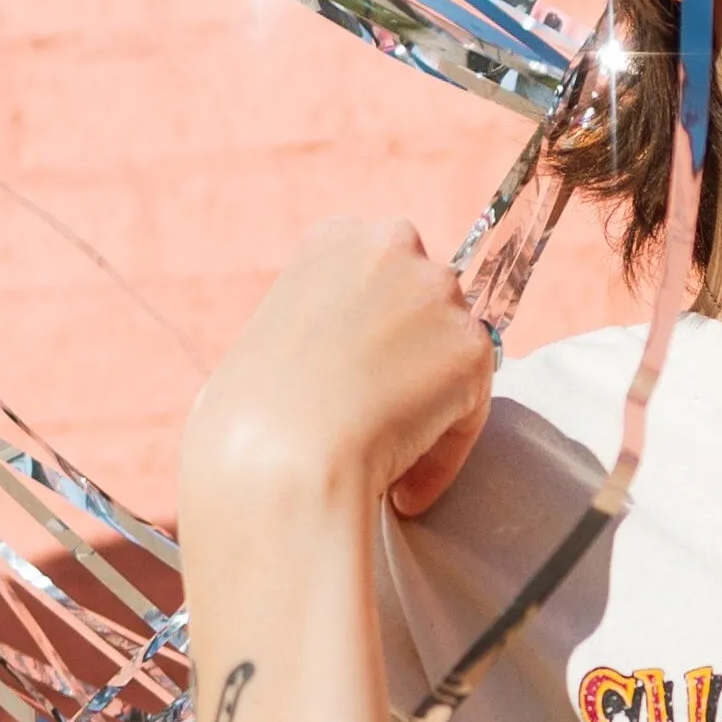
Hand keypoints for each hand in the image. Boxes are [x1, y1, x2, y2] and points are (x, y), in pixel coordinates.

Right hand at [179, 219, 491, 544]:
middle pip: (427, 300)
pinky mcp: (472, 347)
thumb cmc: (249, 413)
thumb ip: (321, 326)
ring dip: (433, 399)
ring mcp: (438, 293)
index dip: (378, 322)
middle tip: (384, 410)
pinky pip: (470, 407)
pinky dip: (445, 448)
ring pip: (452, 353)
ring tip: (390, 454)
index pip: (382, 267)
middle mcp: (392, 246)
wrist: (279, 453)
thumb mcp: (270, 337)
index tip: (362, 368)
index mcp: (335, 237)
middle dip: (415, 349)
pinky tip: (406, 484)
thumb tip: (348, 367)